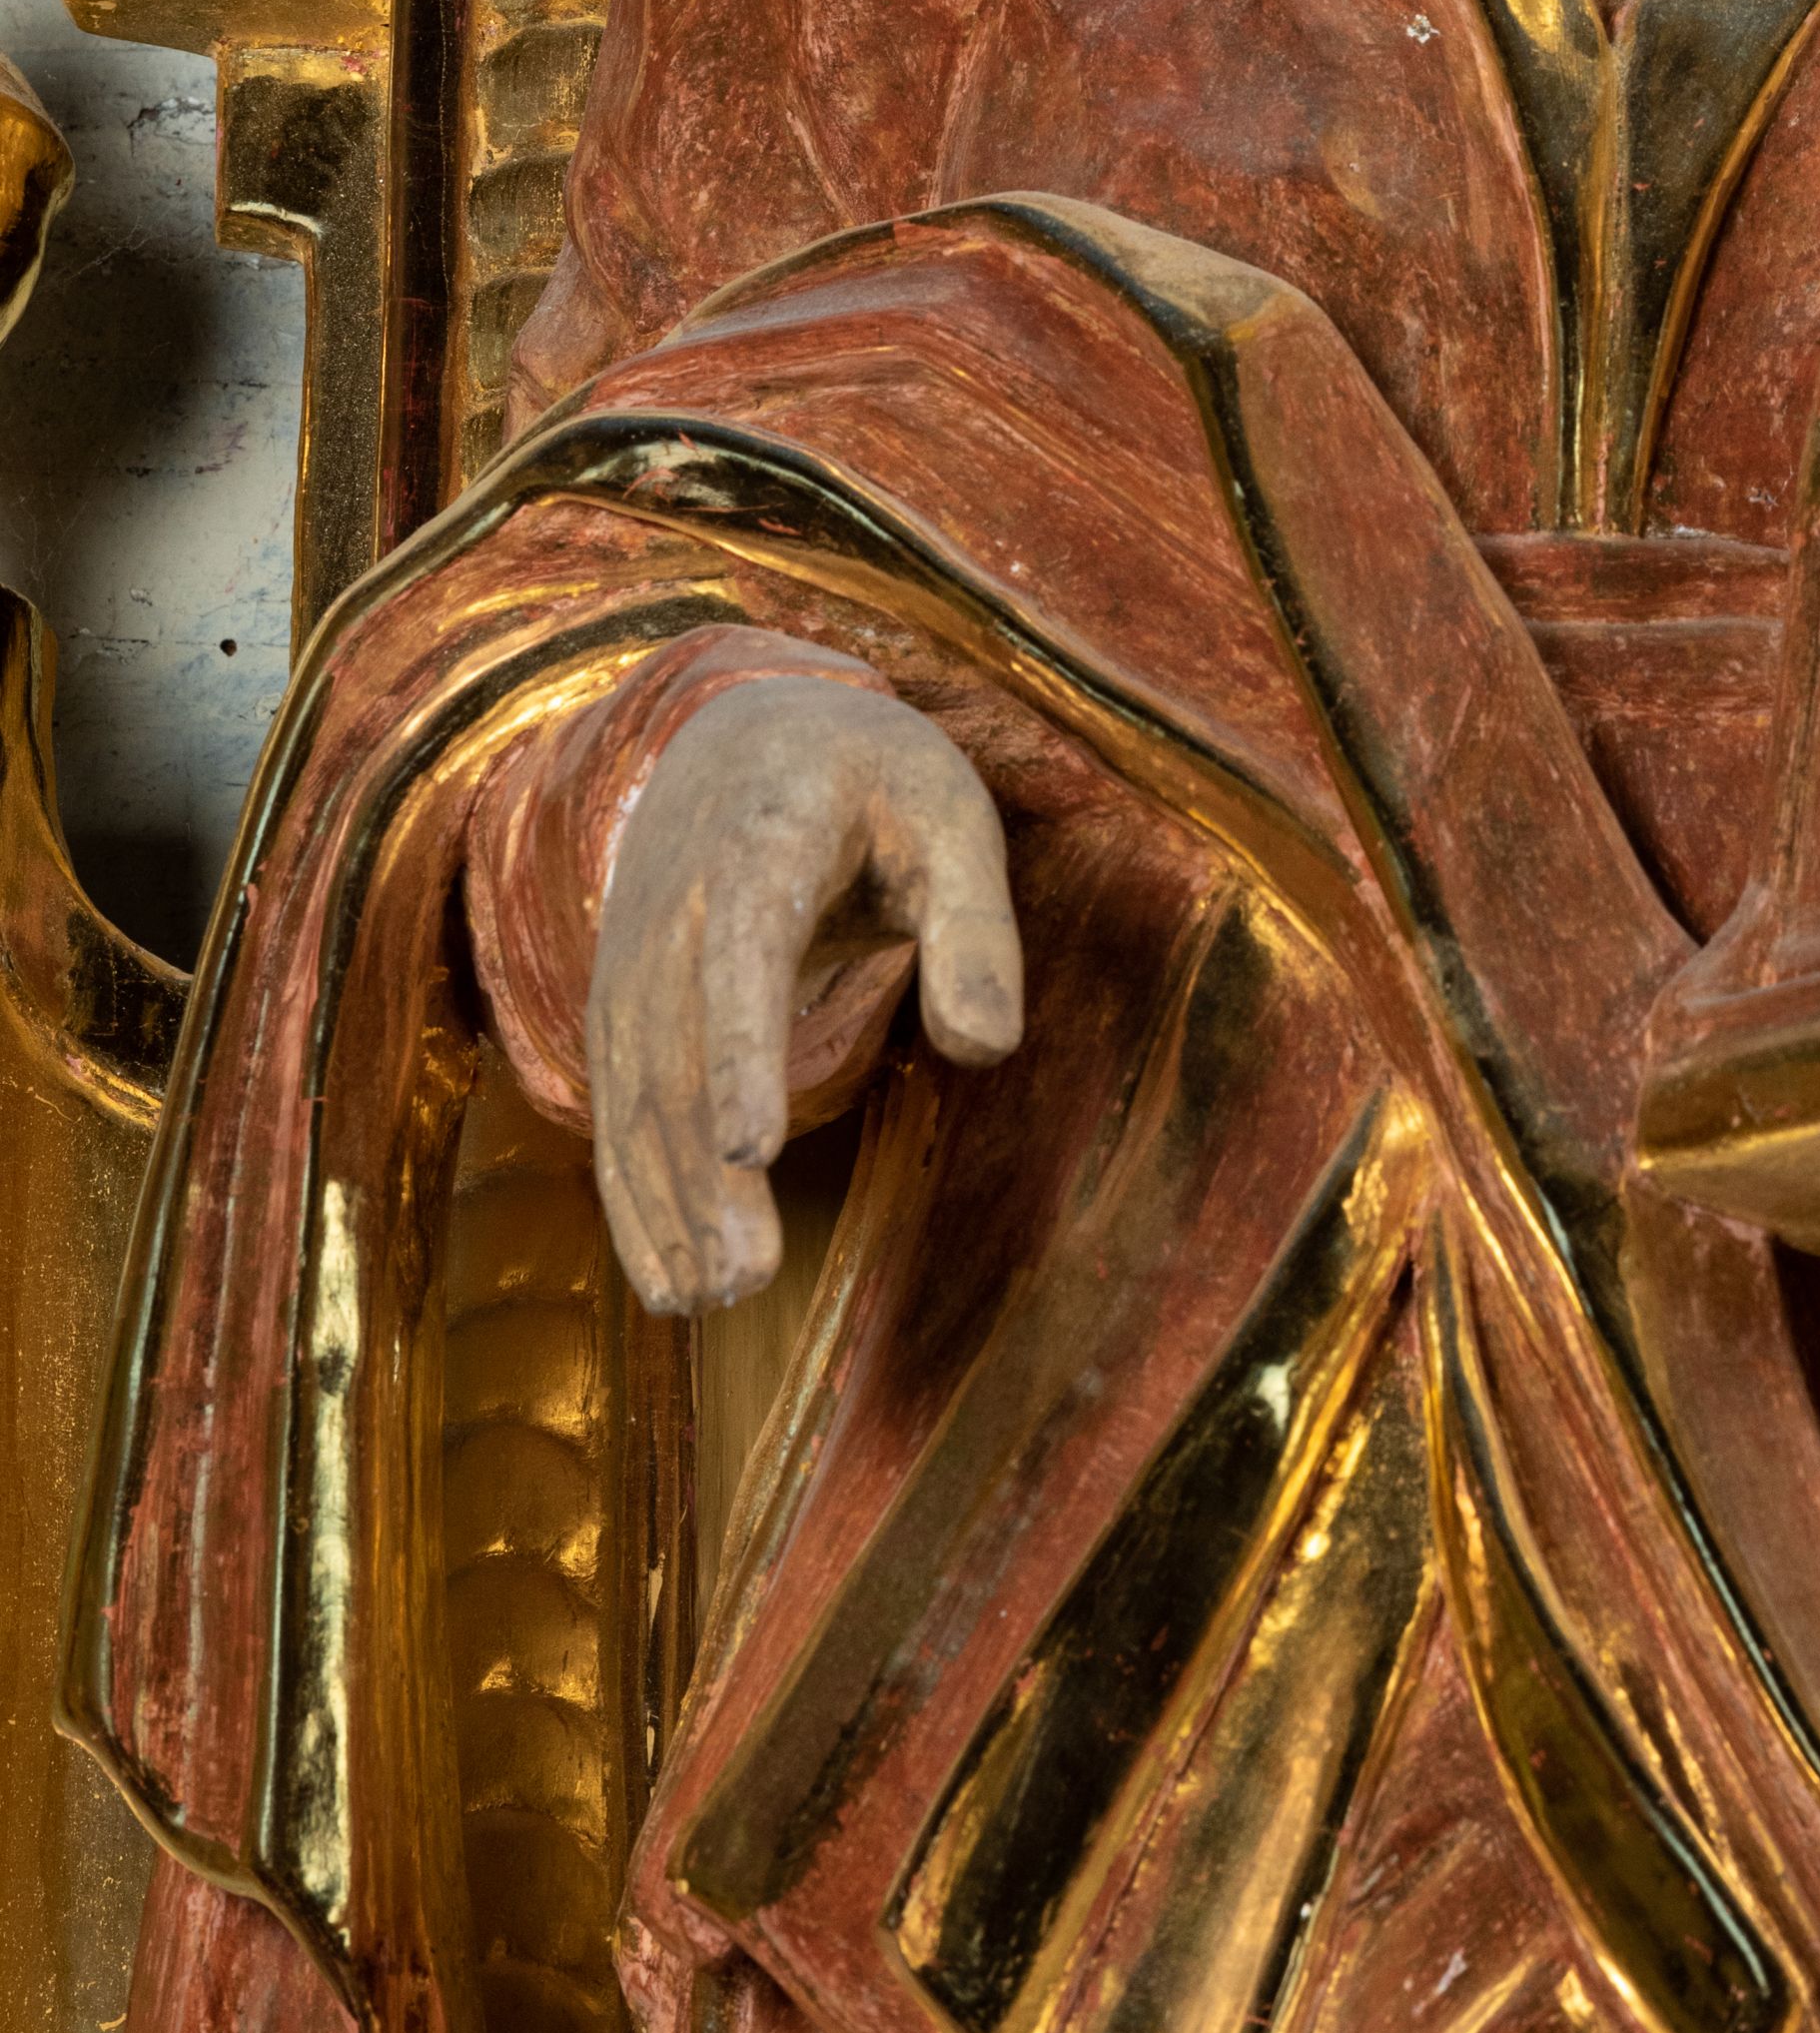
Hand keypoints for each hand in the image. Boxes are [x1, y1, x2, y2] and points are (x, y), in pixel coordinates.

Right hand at [586, 670, 1021, 1313]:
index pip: (742, 950)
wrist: (745, 732)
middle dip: (700, 1167)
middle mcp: (673, 900)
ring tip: (710, 1300)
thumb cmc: (873, 780)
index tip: (753, 1147)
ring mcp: (633, 954)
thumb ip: (976, 928)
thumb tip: (990, 1049)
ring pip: (635, 1089)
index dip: (741, 1047)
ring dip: (663, 1200)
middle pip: (676, 1044)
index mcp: (763, 837)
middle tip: (744, 1279)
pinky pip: (617, 1106)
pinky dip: (635, 1193)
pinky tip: (669, 1282)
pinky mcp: (621, 1003)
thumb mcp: (953, 817)